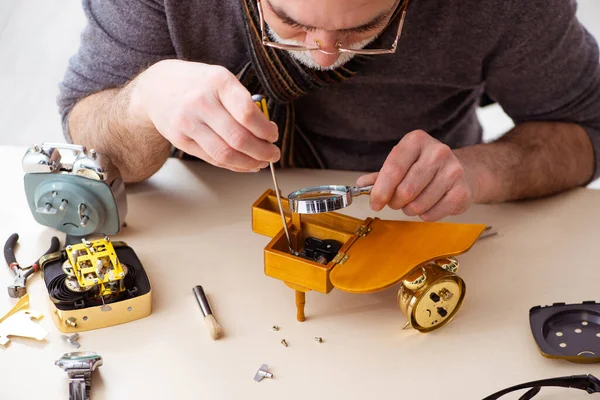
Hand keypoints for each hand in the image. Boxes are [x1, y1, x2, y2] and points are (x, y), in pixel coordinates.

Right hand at [129, 59, 279, 171]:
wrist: (156, 87)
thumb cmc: (197, 83)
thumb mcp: (221, 78)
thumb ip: (244, 102)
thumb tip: (267, 132)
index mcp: (218, 81)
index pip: (248, 114)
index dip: (266, 130)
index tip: (273, 135)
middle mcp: (200, 102)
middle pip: (238, 138)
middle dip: (262, 151)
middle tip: (273, 154)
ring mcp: (187, 123)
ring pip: (225, 154)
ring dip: (249, 163)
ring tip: (262, 162)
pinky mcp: (180, 140)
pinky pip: (212, 159)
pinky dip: (233, 165)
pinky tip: (245, 164)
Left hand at [356, 130, 477, 220]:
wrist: (463, 172)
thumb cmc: (426, 168)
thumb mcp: (402, 163)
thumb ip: (381, 175)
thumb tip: (362, 185)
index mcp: (416, 140)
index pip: (393, 169)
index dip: (380, 191)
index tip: (375, 203)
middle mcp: (437, 152)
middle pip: (405, 190)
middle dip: (395, 202)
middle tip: (396, 201)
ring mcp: (453, 171)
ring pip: (417, 205)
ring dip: (409, 209)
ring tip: (414, 201)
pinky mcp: (462, 191)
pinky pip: (432, 215)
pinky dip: (425, 215)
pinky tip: (429, 205)